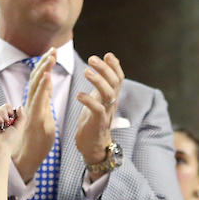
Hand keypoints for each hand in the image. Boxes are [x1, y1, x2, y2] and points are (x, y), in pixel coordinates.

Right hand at [9, 51, 57, 181]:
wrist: (27, 158)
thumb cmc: (36, 140)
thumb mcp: (45, 116)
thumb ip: (45, 100)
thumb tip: (47, 84)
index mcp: (36, 103)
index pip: (40, 80)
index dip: (45, 65)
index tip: (53, 52)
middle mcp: (32, 104)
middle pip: (37, 79)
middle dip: (45, 63)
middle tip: (53, 49)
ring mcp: (32, 111)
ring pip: (36, 86)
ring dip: (43, 70)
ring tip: (50, 57)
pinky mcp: (33, 119)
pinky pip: (38, 100)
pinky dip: (42, 87)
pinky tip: (46, 76)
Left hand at [76, 53, 124, 168]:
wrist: (93, 145)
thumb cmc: (93, 120)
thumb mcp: (99, 99)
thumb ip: (102, 84)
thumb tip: (106, 66)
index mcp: (112, 96)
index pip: (119, 78)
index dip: (115, 66)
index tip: (108, 54)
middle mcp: (112, 103)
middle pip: (114, 82)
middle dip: (104, 69)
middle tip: (92, 58)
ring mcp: (106, 113)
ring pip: (108, 94)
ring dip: (98, 81)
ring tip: (86, 71)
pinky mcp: (98, 123)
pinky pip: (97, 110)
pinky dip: (88, 101)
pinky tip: (79, 95)